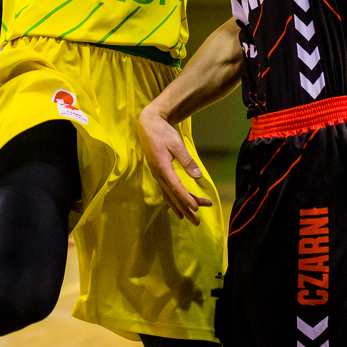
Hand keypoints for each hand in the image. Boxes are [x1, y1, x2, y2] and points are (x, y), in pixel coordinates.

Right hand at [138, 104, 211, 224]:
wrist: (148, 124)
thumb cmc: (163, 132)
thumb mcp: (176, 143)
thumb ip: (186, 160)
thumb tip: (198, 176)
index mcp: (162, 167)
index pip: (176, 187)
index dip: (186, 198)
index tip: (196, 208)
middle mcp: (158, 174)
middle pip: (173, 195)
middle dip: (185, 209)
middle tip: (197, 222)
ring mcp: (156, 174)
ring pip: (169, 195)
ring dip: (180, 207)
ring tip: (191, 218)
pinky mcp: (158, 172)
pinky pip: (165, 191)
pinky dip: (172, 201)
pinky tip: (178, 208)